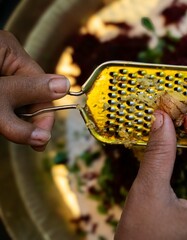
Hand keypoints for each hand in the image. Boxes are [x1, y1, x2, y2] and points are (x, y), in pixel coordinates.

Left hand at [0, 30, 69, 150]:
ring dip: (16, 116)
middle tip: (26, 141)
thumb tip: (59, 110)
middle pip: (32, 91)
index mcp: (10, 50)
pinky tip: (4, 120)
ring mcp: (0, 66)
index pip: (43, 86)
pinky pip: (9, 96)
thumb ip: (25, 106)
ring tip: (8, 129)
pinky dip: (6, 111)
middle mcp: (8, 55)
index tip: (41, 140)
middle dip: (28, 116)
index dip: (44, 115)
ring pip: (20, 96)